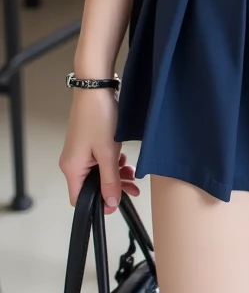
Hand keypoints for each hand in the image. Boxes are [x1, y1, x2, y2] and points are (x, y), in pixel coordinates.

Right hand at [59, 89, 138, 212]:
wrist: (96, 88)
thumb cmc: (98, 117)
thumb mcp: (108, 153)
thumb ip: (110, 180)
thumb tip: (110, 203)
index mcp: (72, 168)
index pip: (79, 198)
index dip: (98, 204)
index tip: (117, 203)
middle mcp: (72, 162)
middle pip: (91, 186)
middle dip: (113, 187)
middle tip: (133, 188)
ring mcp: (79, 152)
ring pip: (98, 173)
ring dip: (115, 174)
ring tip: (132, 173)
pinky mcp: (87, 143)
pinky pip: (98, 161)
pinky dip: (112, 163)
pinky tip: (124, 160)